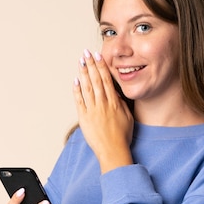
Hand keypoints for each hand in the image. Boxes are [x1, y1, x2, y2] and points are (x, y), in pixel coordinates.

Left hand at [73, 49, 133, 172]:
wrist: (113, 150)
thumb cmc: (122, 136)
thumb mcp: (128, 117)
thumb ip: (121, 103)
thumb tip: (116, 93)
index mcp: (114, 103)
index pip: (107, 80)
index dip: (102, 66)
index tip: (99, 56)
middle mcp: (103, 104)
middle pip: (96, 80)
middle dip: (91, 64)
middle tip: (86, 53)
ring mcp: (93, 110)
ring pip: (87, 87)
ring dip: (83, 73)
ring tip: (81, 62)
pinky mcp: (84, 118)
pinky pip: (79, 101)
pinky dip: (77, 90)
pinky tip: (75, 80)